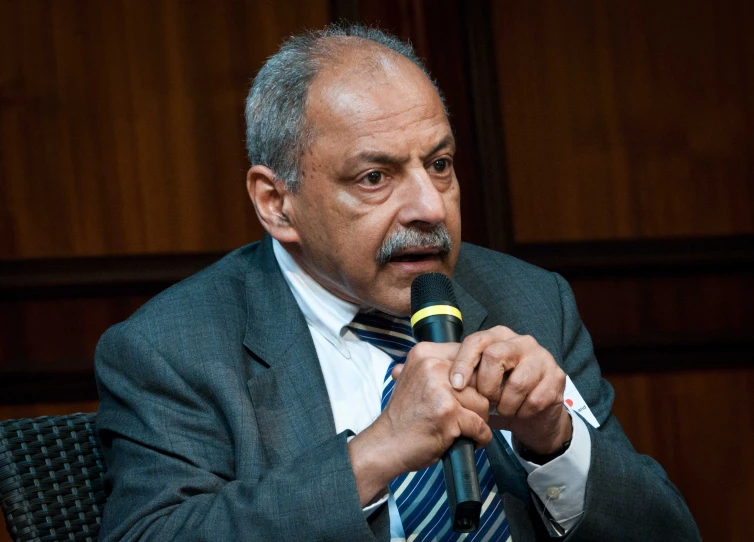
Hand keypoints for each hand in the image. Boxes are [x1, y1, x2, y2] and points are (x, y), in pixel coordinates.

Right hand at [349, 342, 491, 504]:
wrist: (386, 444)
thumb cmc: (404, 415)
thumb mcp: (415, 379)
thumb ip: (437, 367)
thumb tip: (465, 359)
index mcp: (425, 354)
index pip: (468, 356)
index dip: (474, 377)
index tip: (469, 392)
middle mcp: (433, 366)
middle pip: (479, 379)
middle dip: (478, 399)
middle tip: (469, 413)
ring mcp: (441, 390)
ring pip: (483, 402)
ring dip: (480, 419)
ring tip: (466, 428)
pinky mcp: (449, 413)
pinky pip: (480, 425)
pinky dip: (480, 436)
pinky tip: (470, 439)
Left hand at [449, 326, 571, 454]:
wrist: (533, 417)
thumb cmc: (500, 395)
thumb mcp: (476, 382)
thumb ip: (454, 373)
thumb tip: (410, 368)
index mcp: (499, 336)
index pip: (476, 341)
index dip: (463, 363)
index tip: (455, 385)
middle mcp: (522, 341)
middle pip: (494, 356)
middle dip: (486, 386)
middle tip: (485, 401)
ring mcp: (542, 357)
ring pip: (517, 382)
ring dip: (505, 404)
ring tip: (503, 409)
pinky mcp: (557, 377)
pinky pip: (534, 399)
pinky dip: (523, 412)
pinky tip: (520, 412)